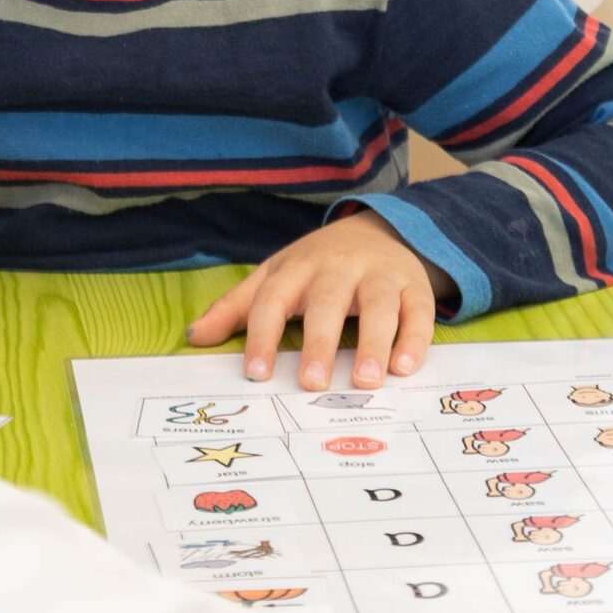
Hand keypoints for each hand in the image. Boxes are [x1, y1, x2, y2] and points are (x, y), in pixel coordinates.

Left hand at [185, 208, 454, 390]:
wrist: (379, 229)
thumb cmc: (317, 266)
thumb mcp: (275, 276)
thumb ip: (236, 308)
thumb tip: (194, 337)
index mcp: (297, 267)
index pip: (274, 299)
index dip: (263, 336)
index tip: (255, 374)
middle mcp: (339, 267)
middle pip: (328, 300)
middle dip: (321, 342)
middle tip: (313, 384)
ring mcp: (380, 274)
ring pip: (379, 304)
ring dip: (374, 342)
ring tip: (366, 381)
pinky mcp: (414, 285)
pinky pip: (418, 310)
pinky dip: (415, 338)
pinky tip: (404, 367)